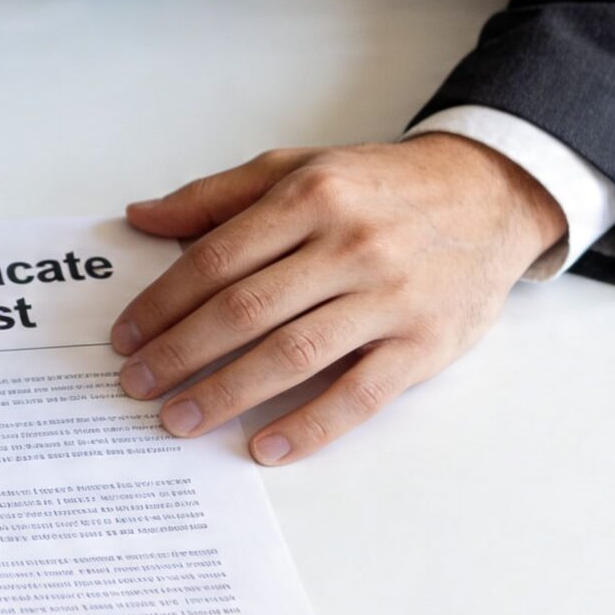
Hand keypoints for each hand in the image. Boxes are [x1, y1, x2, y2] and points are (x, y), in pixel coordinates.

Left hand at [111, 134, 565, 464]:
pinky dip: (309, 425)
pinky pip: (358, 395)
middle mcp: (348, 245)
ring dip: (227, 394)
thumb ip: (217, 197)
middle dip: (180, 354)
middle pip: (244, 310)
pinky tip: (265, 446)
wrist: (488, 195)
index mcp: (309, 198)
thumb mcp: (298, 168)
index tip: (126, 337)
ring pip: (293, 355)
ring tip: (180, 418)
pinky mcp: (424, 343)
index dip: (162, 303)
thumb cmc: (380, 187)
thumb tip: (142, 218)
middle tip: (136, 386)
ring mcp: (389, 297)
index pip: (216, 259)